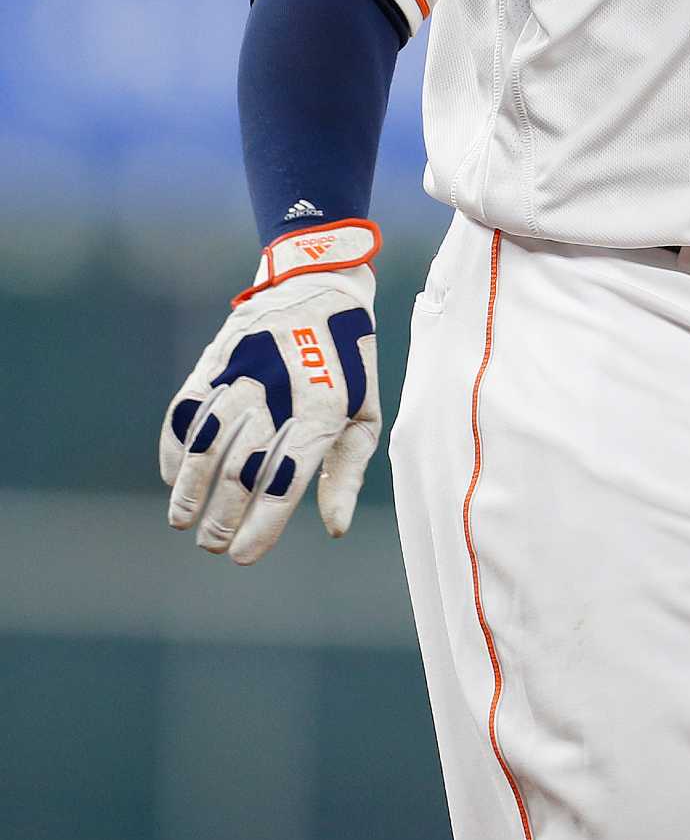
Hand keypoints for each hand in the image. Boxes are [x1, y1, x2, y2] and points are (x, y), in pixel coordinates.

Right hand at [159, 220, 381, 563]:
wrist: (321, 282)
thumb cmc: (350, 359)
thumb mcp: (365, 411)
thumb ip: (347, 471)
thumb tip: (334, 528)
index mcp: (324, 409)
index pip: (286, 479)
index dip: (262, 524)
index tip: (243, 556)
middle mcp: (281, 391)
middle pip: (241, 468)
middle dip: (221, 516)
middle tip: (212, 544)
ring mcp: (245, 371)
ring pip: (207, 442)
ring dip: (190, 488)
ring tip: (183, 520)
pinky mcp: (218, 357)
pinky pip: (188, 408)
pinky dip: (175, 445)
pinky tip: (173, 475)